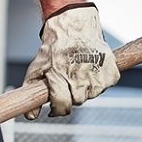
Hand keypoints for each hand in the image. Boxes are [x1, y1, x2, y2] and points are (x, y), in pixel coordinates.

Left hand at [24, 4, 118, 118]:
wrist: (73, 25)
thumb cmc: (53, 47)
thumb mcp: (37, 67)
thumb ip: (32, 92)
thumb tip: (30, 116)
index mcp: (59, 74)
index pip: (62, 105)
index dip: (57, 109)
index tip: (55, 107)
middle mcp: (79, 75)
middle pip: (78, 101)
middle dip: (70, 95)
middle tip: (67, 81)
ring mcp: (97, 73)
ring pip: (92, 94)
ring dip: (85, 88)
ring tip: (77, 72)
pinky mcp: (111, 70)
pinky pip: (105, 86)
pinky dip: (98, 81)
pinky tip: (90, 68)